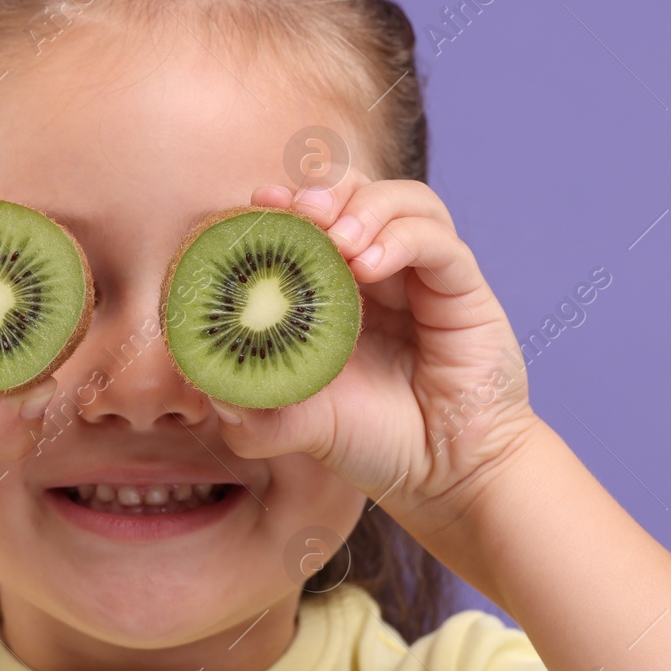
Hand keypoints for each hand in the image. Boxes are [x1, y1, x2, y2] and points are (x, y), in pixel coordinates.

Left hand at [210, 177, 542, 593]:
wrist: (445, 478)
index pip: (314, 219)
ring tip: (338, 242)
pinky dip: (402, 239)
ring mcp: (425, 277)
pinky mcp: (463, 290)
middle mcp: (383, 273)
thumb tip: (208, 390)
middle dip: (325, 192)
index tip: (258, 203)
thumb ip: (253, 414)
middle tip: (299, 212)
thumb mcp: (299, 426)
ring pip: (403, 202)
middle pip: (357, 194)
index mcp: (339, 290)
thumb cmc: (376, 443)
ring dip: (364, 208)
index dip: (286, 204)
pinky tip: (371, 265)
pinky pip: (437, 242)